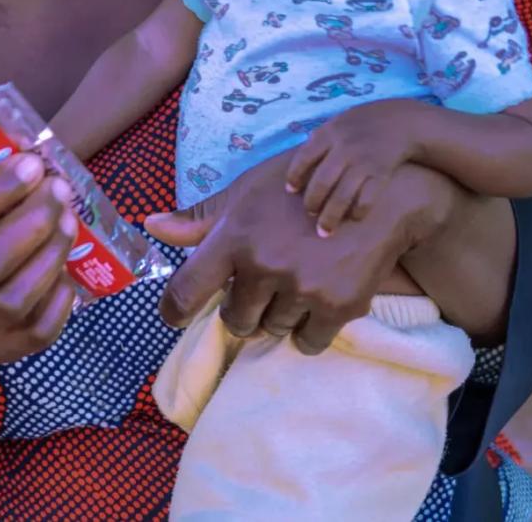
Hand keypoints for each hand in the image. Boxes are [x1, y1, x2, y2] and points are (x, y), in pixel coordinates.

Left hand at [146, 151, 454, 354]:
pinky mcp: (337, 306)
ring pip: (271, 330)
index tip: (177, 316)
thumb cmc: (301, 189)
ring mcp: (302, 288)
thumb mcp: (248, 192)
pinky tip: (314, 301)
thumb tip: (152, 224)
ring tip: (295, 281)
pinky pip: (305, 343)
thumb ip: (200, 218)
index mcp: (235, 236)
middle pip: (234, 320)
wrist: (379, 197)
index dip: (174, 311)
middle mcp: (265, 265)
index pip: (185, 292)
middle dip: (243, 308)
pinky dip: (306, 330)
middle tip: (262, 285)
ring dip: (277, 315)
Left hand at [283, 100, 419, 235]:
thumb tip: (297, 167)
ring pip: (342, 196)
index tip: (291, 191)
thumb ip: (319, 141)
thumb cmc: (363, 124)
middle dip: (312, 202)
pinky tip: (354, 218)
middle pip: (321, 182)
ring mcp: (364, 161)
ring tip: (324, 231)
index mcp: (329, 133)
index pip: (303, 158)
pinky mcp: (382, 173)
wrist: (402, 121)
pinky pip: (367, 199)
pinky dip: (358, 212)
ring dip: (331, 217)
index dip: (295, 177)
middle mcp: (345, 147)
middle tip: (310, 213)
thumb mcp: (338, 122)